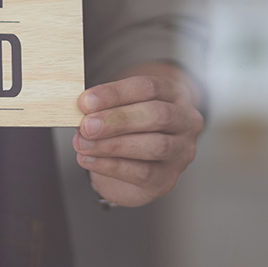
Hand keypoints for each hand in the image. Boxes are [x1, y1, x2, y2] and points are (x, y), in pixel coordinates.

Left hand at [73, 62, 202, 206]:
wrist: (134, 168)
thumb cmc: (129, 131)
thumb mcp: (119, 110)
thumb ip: (103, 109)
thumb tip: (81, 110)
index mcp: (174, 94)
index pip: (150, 87)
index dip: (116, 93)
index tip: (87, 101)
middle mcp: (186, 121)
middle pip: (158, 115)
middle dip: (118, 120)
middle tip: (87, 125)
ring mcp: (182, 152)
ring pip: (155, 145)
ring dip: (113, 145)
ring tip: (84, 144)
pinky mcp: (168, 179)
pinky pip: (143, 172)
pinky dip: (111, 166)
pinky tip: (90, 160)